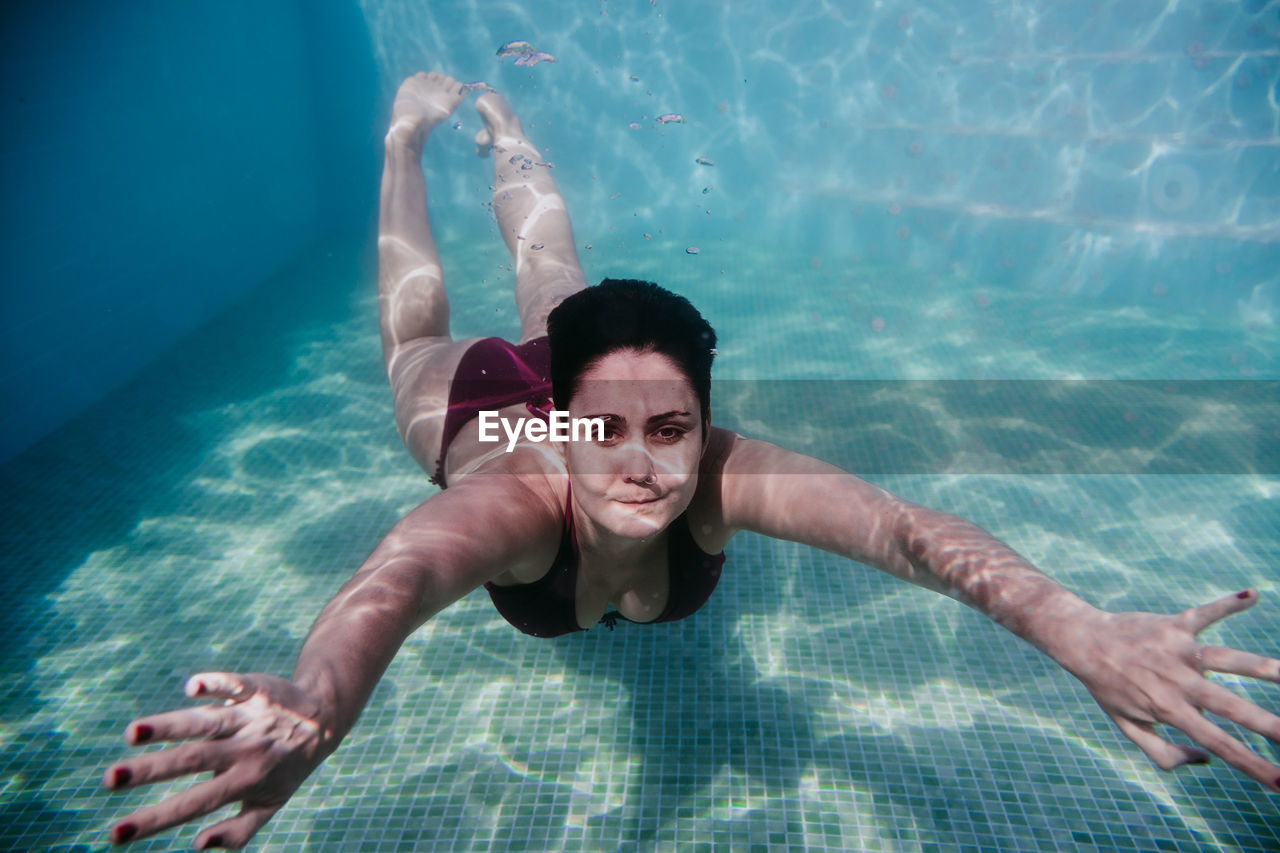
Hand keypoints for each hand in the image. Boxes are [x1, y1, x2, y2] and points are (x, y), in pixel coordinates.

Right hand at [103, 672, 336, 848]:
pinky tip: (193, 686)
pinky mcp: (254, 688)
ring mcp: (248, 717)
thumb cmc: (286, 768)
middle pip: (192, 760)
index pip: (194, 803)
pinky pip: (234, 684)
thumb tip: (198, 846)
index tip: (115, 834)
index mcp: (245, 781)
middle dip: (149, 771)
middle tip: (109, 780)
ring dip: (169, 726)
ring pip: (206, 722)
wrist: (325, 719)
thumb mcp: (269, 805)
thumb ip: (238, 830)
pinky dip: (215, 683)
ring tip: (132, 733)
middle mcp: (244, 749)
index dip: (155, 819)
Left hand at [1061, 589, 1279, 791]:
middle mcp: (1177, 682)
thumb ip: (1164, 752)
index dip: (1253, 766)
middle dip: (1269, 725)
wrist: (1083, 642)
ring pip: (1226, 658)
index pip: (1219, 744)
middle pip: (1231, 706)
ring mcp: (1177, 651)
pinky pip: (1204, 613)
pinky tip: (1252, 594)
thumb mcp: (1128, 726)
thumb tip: (1207, 758)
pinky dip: (1226, 604)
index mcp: (1169, 710)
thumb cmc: (1108, 687)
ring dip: (1261, 666)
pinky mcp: (1174, 625)